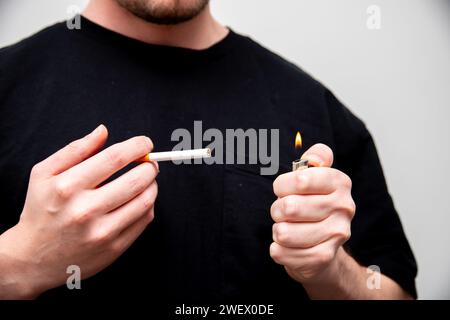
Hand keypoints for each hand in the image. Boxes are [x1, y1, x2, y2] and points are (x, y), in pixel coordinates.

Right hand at [0, 125, 157, 297]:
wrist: (33, 258)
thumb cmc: (41, 210)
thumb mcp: (44, 174)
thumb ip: (75, 150)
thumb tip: (103, 131)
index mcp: (68, 186)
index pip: (115, 157)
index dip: (137, 146)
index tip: (145, 143)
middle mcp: (85, 210)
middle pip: (136, 179)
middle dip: (150, 166)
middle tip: (149, 162)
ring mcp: (101, 232)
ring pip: (145, 200)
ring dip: (152, 184)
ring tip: (147, 179)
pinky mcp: (113, 248)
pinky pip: (144, 220)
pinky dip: (148, 204)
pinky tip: (140, 199)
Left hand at [270, 144, 354, 284]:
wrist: (324, 247)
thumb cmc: (311, 205)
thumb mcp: (314, 176)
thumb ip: (316, 158)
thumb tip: (316, 157)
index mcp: (340, 182)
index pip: (300, 179)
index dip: (282, 185)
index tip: (283, 189)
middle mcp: (344, 207)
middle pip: (289, 207)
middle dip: (277, 210)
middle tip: (284, 213)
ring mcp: (337, 234)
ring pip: (283, 232)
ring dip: (278, 231)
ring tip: (287, 229)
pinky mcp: (324, 257)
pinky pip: (283, 252)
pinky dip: (278, 250)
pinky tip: (287, 246)